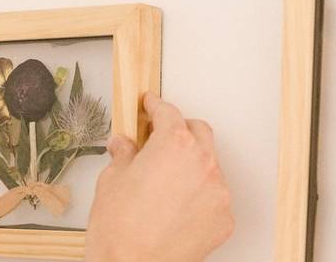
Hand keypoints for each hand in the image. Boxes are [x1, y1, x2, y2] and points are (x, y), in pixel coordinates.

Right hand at [85, 93, 233, 261]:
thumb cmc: (119, 229)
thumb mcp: (111, 180)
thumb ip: (124, 156)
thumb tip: (124, 147)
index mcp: (173, 145)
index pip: (169, 113)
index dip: (156, 106)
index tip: (151, 105)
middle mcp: (202, 163)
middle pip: (198, 132)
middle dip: (180, 131)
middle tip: (159, 140)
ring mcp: (217, 192)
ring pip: (209, 165)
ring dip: (191, 165)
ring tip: (166, 181)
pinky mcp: (224, 219)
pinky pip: (214, 196)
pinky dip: (199, 195)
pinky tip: (177, 206)